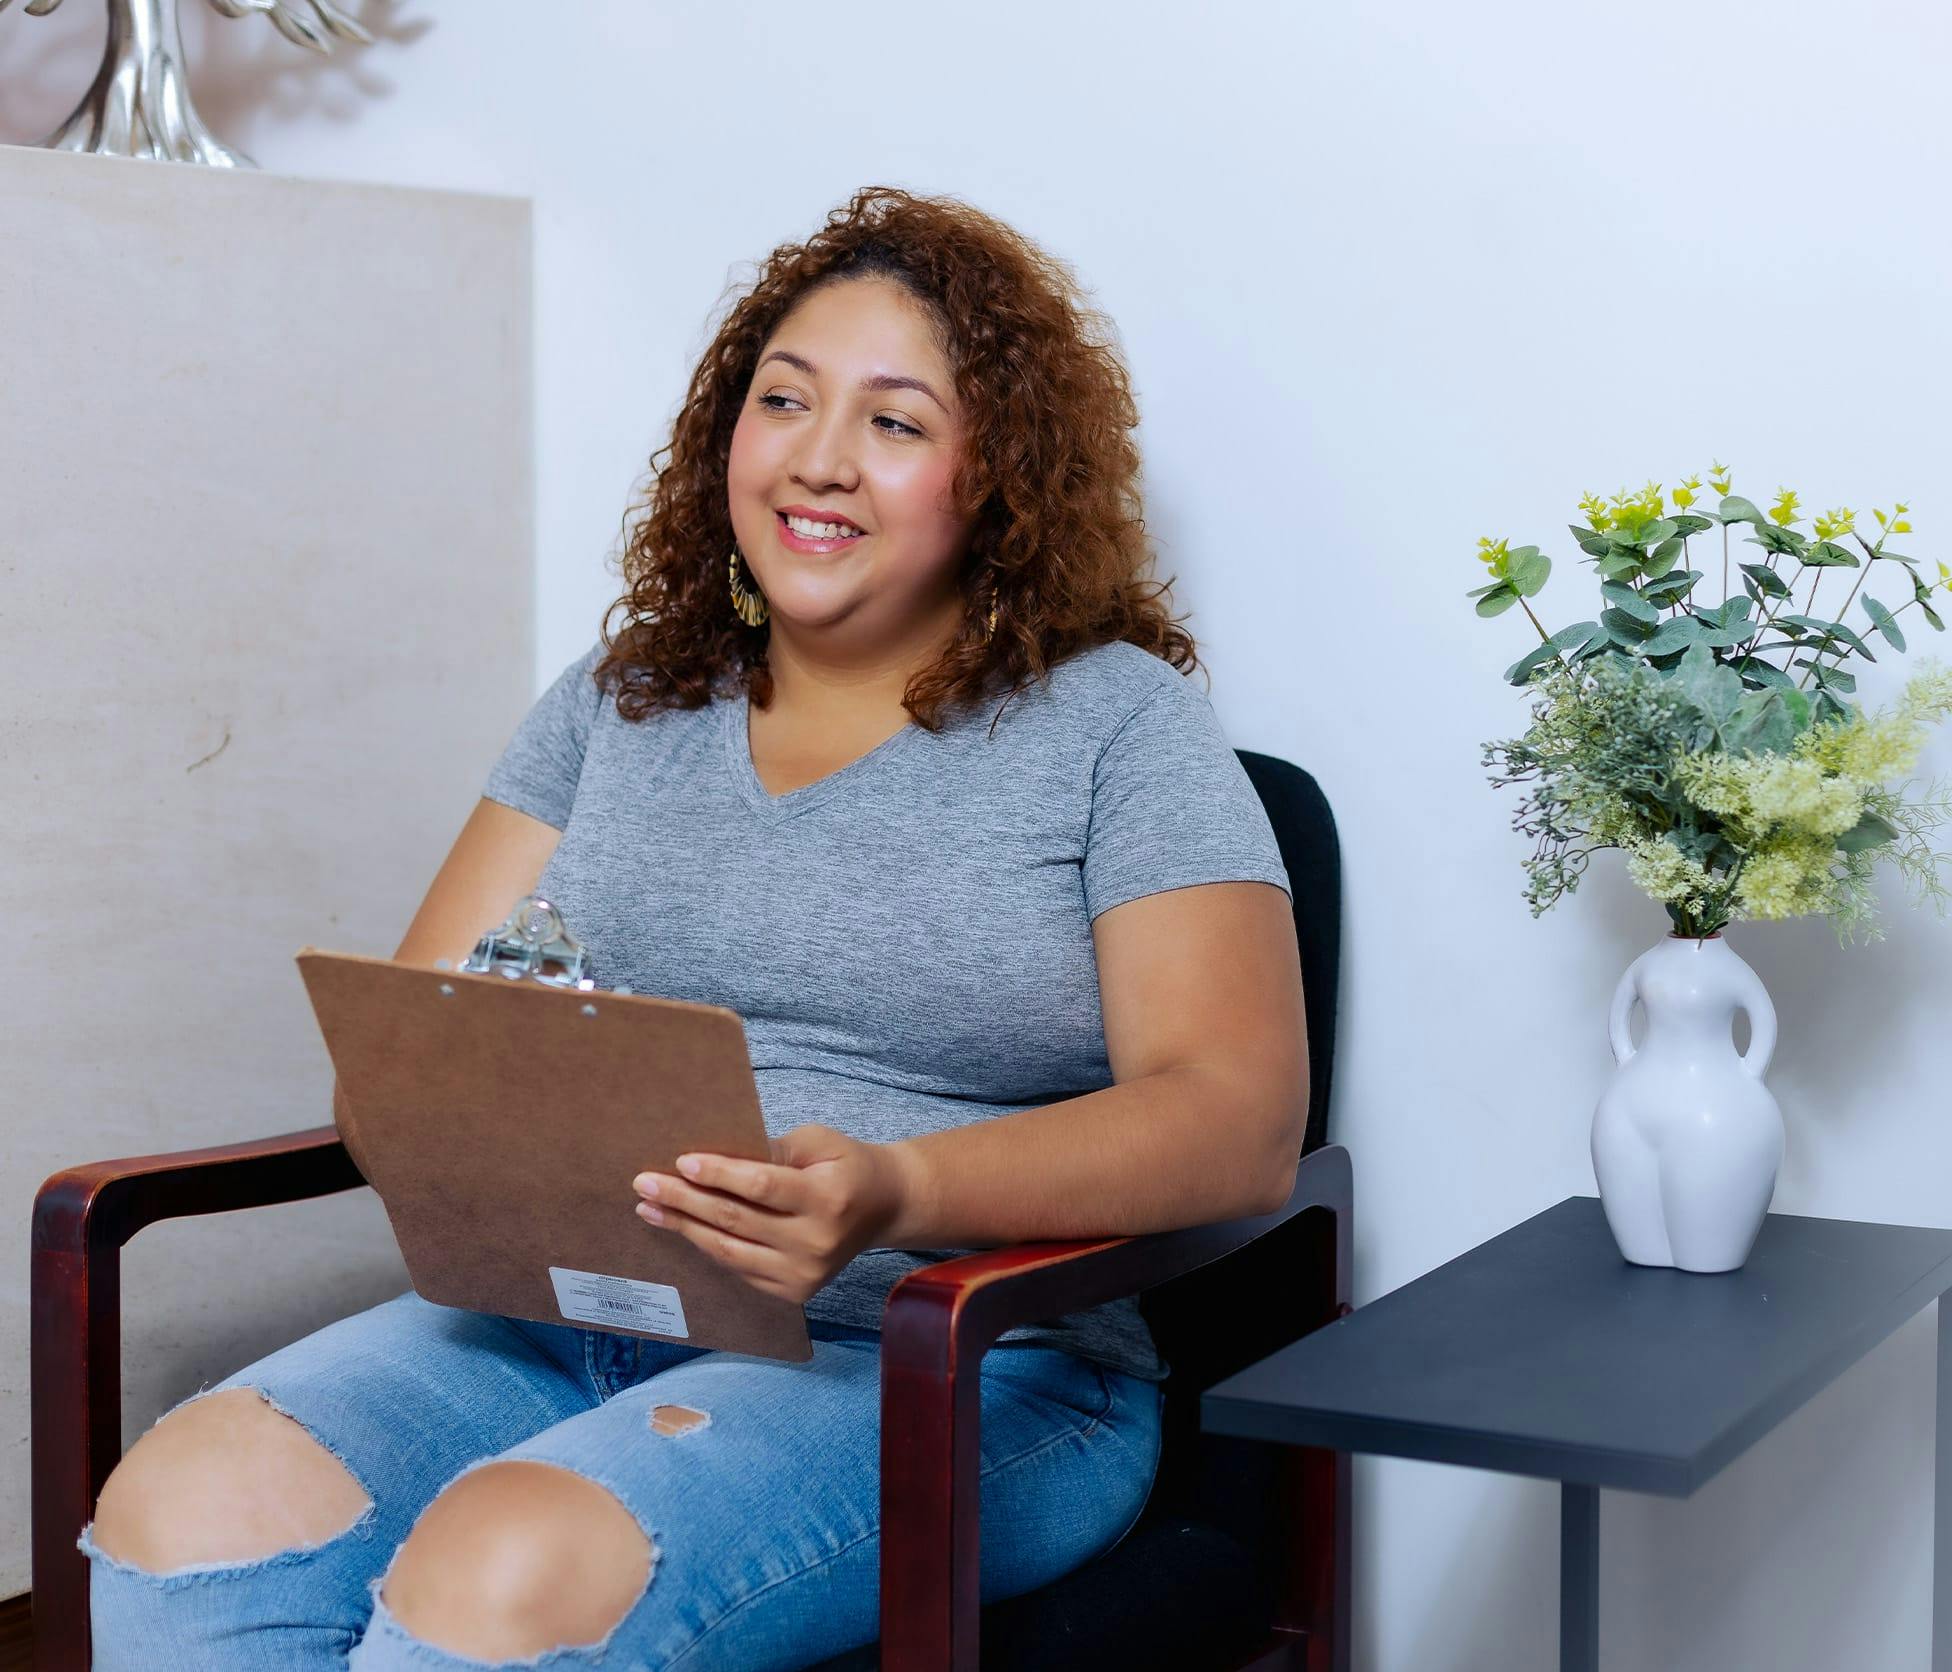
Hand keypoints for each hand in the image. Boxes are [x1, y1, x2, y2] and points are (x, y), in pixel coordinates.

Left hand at [630, 1123, 915, 1304]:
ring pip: (729, 1250)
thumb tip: (715, 1159)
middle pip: (737, 1220)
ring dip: (684, 1228)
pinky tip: (684, 1229)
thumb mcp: (819, 1141)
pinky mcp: (793, 1292)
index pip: (762, 1187)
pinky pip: (738, 1268)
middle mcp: (816, 1243)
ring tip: (650, 1208)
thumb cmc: (845, 1164)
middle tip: (644, 1183)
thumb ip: (773, 1149)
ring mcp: (804, 1274)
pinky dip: (708, 1247)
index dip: (720, 1174)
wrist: (884, 1206)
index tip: (681, 1161)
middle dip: (685, 1200)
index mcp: (827, 1198)